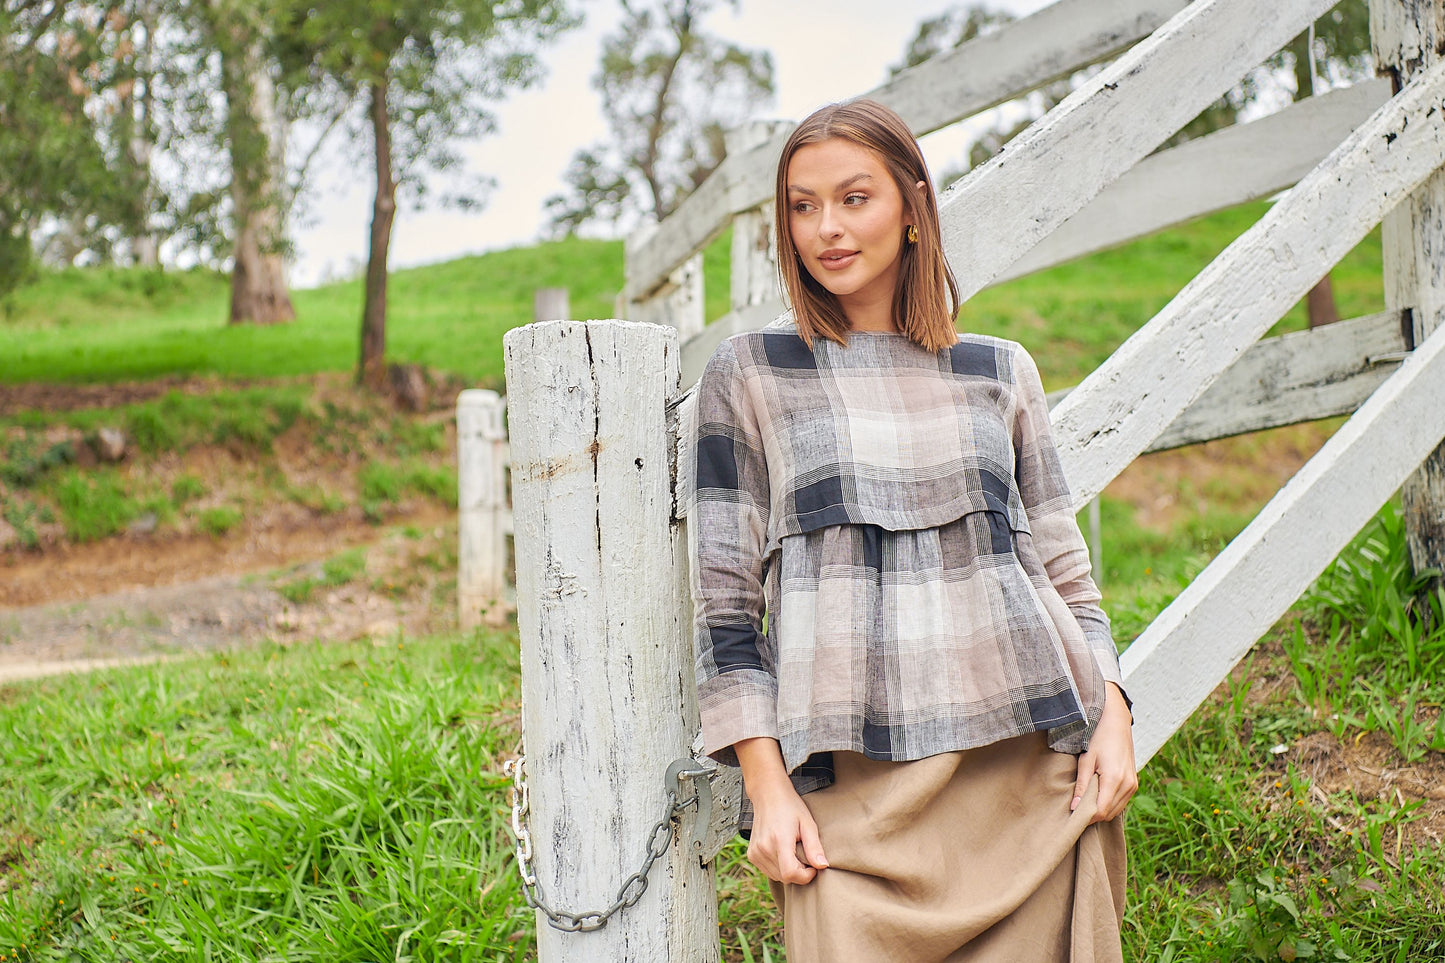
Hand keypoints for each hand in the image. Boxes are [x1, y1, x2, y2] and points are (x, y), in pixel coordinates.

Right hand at [733, 737, 828, 883]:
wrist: (768, 794)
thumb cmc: (791, 807)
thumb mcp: (808, 823)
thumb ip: (814, 847)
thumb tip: (823, 866)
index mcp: (778, 840)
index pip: (790, 874)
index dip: (806, 876)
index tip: (813, 866)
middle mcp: (763, 848)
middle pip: (785, 878)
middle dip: (799, 873)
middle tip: (805, 855)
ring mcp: (755, 852)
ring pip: (777, 877)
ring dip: (788, 871)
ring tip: (793, 851)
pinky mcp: (751, 855)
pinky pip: (768, 871)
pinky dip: (778, 867)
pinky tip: (783, 852)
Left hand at [1071, 683, 1136, 823]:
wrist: (1116, 722)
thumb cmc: (1098, 738)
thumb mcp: (1085, 760)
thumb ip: (1081, 785)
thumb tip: (1073, 808)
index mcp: (1114, 779)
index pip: (1101, 811)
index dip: (1087, 816)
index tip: (1073, 814)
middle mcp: (1127, 784)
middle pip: (1109, 813)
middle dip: (1093, 814)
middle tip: (1077, 807)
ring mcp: (1133, 784)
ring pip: (1116, 809)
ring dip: (1101, 809)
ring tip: (1086, 800)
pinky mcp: (1134, 783)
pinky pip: (1121, 801)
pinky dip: (1110, 803)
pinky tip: (1097, 794)